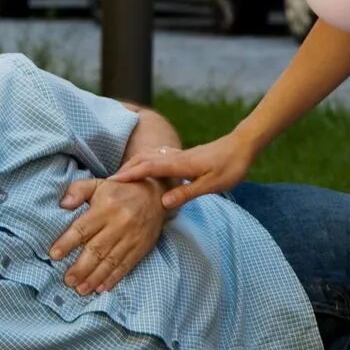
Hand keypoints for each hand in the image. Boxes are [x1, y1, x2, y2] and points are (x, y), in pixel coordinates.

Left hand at [49, 176, 168, 294]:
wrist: (155, 196)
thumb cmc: (120, 192)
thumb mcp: (98, 184)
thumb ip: (78, 191)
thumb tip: (63, 204)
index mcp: (105, 208)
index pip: (83, 228)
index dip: (68, 242)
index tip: (54, 255)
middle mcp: (119, 224)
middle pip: (97, 249)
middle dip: (81, 267)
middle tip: (68, 281)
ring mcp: (131, 238)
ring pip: (110, 261)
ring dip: (95, 277)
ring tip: (81, 289)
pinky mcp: (140, 248)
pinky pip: (126, 265)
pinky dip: (113, 278)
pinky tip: (102, 288)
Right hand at [108, 132, 255, 210]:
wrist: (242, 146)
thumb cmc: (230, 167)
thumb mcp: (211, 185)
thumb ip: (187, 193)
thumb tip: (162, 203)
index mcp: (180, 164)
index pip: (147, 168)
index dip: (128, 176)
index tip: (110, 184)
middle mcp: (175, 157)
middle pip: (143, 160)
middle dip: (124, 170)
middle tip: (106, 184)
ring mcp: (178, 155)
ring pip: (149, 157)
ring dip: (133, 165)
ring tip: (120, 178)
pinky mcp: (183, 156)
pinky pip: (157, 157)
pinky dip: (144, 162)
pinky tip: (143, 168)